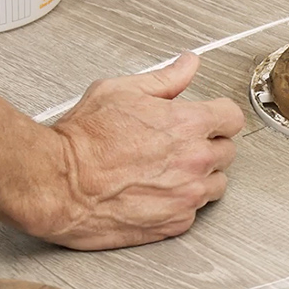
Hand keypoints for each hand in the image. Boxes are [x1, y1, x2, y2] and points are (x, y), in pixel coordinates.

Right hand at [28, 52, 245, 250]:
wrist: (56, 183)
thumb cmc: (82, 140)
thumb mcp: (121, 90)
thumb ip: (165, 79)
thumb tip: (187, 65)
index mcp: (188, 124)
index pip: (232, 118)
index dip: (219, 116)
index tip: (209, 119)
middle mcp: (194, 161)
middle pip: (227, 151)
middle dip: (208, 145)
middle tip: (179, 145)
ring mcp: (187, 195)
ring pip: (216, 184)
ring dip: (200, 176)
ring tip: (167, 170)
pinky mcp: (174, 224)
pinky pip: (194, 211)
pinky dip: (181, 203)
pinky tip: (157, 191)